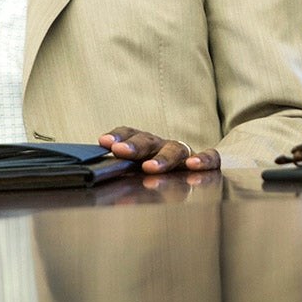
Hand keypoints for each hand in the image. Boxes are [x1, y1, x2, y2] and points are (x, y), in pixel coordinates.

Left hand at [101, 127, 220, 173]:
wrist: (194, 167)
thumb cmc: (157, 168)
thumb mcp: (135, 167)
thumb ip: (118, 166)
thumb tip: (92, 168)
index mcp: (143, 144)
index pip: (130, 133)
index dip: (118, 136)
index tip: (104, 142)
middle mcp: (161, 145)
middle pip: (149, 141)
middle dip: (134, 146)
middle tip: (120, 151)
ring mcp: (182, 153)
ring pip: (174, 150)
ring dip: (162, 158)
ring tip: (150, 168)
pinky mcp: (204, 161)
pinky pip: (209, 157)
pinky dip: (203, 159)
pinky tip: (193, 165)